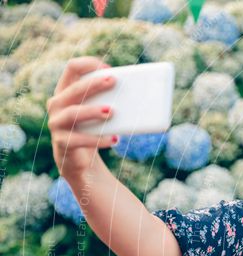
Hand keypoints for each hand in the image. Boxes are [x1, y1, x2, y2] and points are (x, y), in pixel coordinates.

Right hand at [47, 57, 117, 178]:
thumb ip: (107, 100)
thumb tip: (140, 94)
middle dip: (94, 84)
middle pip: (75, 89)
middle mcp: (57, 104)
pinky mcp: (62, 142)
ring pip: (73, 113)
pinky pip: (79, 139)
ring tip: (111, 112)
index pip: (72, 69)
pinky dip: (98, 139)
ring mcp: (56, 123)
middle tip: (113, 81)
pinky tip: (114, 140)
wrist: (79, 159)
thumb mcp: (97, 112)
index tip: (108, 68)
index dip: (88, 64)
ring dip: (93, 111)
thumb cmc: (92, 129)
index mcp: (65, 90)